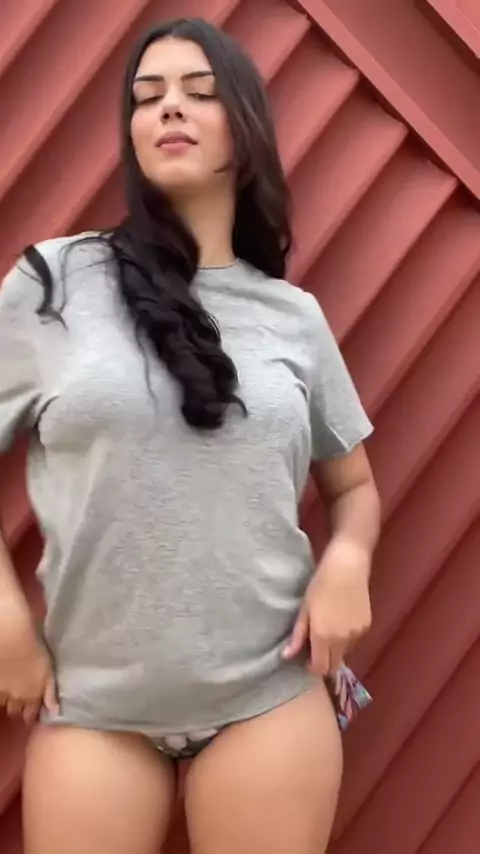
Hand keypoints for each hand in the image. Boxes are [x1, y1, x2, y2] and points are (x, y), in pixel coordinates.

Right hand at [0, 604, 58, 723]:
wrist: (13, 636)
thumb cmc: (35, 651)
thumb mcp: (49, 671)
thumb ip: (50, 693)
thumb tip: (55, 712)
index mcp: (32, 695)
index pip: (30, 716)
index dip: (32, 715)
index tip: (32, 712)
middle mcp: (15, 698)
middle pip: (15, 712)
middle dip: (18, 710)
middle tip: (20, 701)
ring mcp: (2, 691)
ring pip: (4, 704)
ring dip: (7, 701)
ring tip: (11, 692)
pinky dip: (1, 693)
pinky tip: (4, 685)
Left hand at [283, 537, 371, 675]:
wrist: (347, 567)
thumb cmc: (320, 584)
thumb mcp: (304, 609)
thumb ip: (298, 636)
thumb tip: (287, 657)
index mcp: (323, 637)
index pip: (320, 668)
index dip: (313, 668)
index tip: (306, 659)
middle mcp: (342, 640)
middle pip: (335, 665)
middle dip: (325, 662)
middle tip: (316, 646)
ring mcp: (357, 634)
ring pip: (345, 653)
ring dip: (336, 649)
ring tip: (329, 629)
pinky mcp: (367, 626)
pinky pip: (354, 641)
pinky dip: (347, 638)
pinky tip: (341, 620)